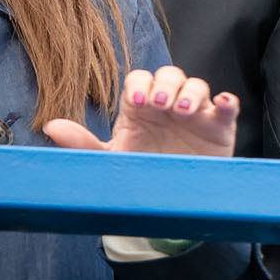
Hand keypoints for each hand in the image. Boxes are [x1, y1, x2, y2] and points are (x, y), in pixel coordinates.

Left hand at [44, 66, 237, 157]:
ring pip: (197, 85)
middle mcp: (168, 106)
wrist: (167, 205)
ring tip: (183, 112)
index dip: (139, 85)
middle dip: (165, 85)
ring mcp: (196, 115)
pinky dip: (228, 102)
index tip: (134, 104)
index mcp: (140, 109)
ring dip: (191, 93)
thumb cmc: (140, 174)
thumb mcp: (112, 159)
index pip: (140, 80)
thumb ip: (83, 142)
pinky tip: (222, 105)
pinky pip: (228, 108)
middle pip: (170, 75)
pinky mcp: (220, 128)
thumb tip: (51, 126)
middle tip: (160, 104)